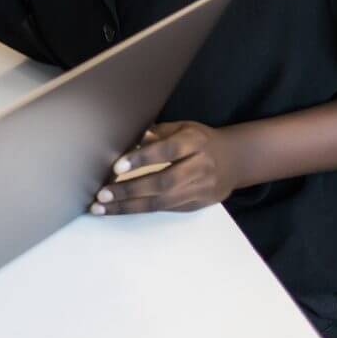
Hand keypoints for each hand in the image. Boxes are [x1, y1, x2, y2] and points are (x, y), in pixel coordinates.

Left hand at [91, 121, 241, 214]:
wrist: (234, 160)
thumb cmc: (200, 140)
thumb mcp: (182, 127)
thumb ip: (157, 133)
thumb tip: (130, 138)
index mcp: (195, 143)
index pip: (167, 151)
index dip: (142, 159)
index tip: (116, 167)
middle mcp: (200, 167)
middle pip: (163, 182)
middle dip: (129, 190)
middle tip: (102, 194)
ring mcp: (200, 189)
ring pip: (162, 202)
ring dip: (129, 206)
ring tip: (102, 207)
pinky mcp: (197, 205)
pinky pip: (166, 209)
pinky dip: (141, 209)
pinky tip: (120, 209)